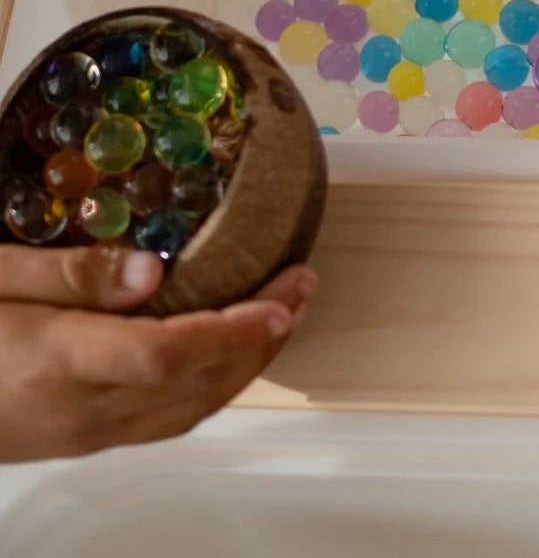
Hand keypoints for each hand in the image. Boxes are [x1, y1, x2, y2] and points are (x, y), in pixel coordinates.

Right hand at [0, 245, 313, 460]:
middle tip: (303, 285)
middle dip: (261, 340)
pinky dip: (209, 386)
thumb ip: (71, 273)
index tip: (282, 298)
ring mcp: (85, 434)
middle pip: (195, 386)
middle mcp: (84, 410)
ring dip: (245, 365)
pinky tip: (227, 354)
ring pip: (187, 411)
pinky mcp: (81, 440)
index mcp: (61, 362)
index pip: (169, 353)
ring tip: (283, 313)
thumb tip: (150, 272)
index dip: (235, 331)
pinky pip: (163, 420)